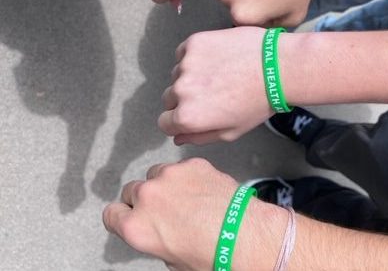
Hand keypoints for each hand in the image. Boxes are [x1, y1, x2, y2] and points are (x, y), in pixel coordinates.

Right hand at [103, 158, 284, 269]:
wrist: (241, 233)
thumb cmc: (211, 253)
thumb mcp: (171, 258)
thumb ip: (153, 237)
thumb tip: (156, 230)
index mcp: (136, 226)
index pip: (111, 213)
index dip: (122, 217)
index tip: (128, 217)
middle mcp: (148, 196)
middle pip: (132, 191)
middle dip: (144, 200)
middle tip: (164, 210)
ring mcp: (169, 175)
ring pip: (155, 174)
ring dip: (164, 184)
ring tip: (185, 199)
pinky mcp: (190, 164)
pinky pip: (180, 167)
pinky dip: (187, 176)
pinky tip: (201, 190)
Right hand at [159, 27, 272, 144]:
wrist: (277, 67)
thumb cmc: (259, 103)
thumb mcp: (231, 131)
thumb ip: (200, 137)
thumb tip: (178, 137)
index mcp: (188, 117)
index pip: (164, 122)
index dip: (179, 120)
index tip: (194, 113)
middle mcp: (180, 91)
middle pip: (169, 98)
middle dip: (184, 98)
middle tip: (211, 93)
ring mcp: (185, 64)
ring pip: (177, 74)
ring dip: (190, 75)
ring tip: (219, 73)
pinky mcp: (194, 42)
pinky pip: (184, 52)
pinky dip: (195, 56)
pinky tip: (218, 58)